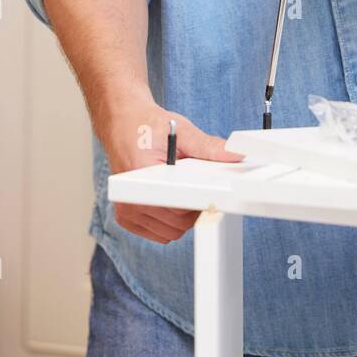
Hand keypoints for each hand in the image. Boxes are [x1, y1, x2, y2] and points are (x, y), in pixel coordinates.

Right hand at [98, 90, 242, 243]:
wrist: (121, 123)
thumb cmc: (147, 126)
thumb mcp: (180, 130)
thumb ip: (208, 147)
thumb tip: (235, 155)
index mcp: (140, 173)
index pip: (179, 206)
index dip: (200, 199)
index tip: (210, 192)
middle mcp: (129, 197)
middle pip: (179, 223)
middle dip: (194, 207)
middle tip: (194, 183)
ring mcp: (126, 210)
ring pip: (172, 232)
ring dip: (182, 217)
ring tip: (178, 188)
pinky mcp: (126, 217)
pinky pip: (160, 233)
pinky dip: (170, 221)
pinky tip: (169, 200)